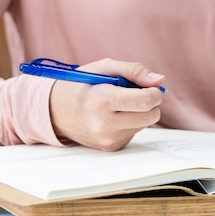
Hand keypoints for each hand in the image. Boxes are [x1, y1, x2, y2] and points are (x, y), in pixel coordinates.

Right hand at [49, 58, 164, 150]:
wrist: (55, 111)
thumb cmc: (82, 85)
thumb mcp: (104, 67)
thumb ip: (133, 70)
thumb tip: (159, 80)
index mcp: (101, 101)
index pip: (145, 102)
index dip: (155, 92)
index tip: (151, 87)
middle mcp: (104, 124)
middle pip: (151, 116)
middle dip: (151, 103)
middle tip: (139, 93)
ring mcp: (107, 139)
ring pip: (144, 124)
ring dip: (139, 112)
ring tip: (119, 104)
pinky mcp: (111, 147)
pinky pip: (134, 132)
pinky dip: (130, 122)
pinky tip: (114, 116)